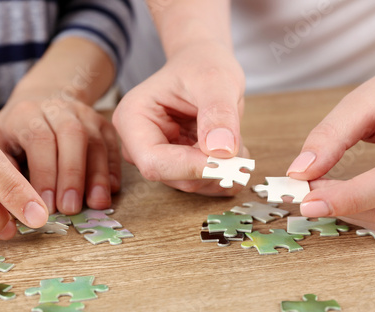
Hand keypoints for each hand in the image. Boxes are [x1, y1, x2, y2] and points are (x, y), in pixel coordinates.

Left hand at [0, 95, 120, 214]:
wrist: (43, 99)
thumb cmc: (17, 130)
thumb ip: (1, 169)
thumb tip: (8, 205)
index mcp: (26, 113)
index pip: (39, 140)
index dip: (45, 173)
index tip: (47, 205)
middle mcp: (59, 109)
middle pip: (72, 136)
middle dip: (73, 175)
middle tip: (71, 207)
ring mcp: (85, 114)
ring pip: (95, 141)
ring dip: (97, 175)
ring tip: (96, 204)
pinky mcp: (103, 124)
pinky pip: (112, 145)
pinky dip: (113, 168)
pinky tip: (110, 190)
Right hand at [113, 42, 248, 194]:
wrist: (202, 64)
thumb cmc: (201, 65)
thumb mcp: (215, 80)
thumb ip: (218, 113)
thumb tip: (221, 151)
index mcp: (132, 119)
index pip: (154, 161)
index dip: (191, 167)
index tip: (227, 159)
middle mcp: (138, 144)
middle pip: (173, 177)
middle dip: (212, 169)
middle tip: (241, 149)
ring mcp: (158, 156)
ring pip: (191, 184)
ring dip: (221, 171)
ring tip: (238, 142)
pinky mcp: (176, 165)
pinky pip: (201, 183)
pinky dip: (224, 174)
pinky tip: (234, 152)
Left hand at [287, 54, 374, 231]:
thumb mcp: (368, 100)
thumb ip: (332, 134)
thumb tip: (300, 171)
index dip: (351, 197)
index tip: (308, 202)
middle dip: (340, 204)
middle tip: (306, 188)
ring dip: (348, 212)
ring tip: (321, 188)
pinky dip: (362, 212)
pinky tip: (343, 195)